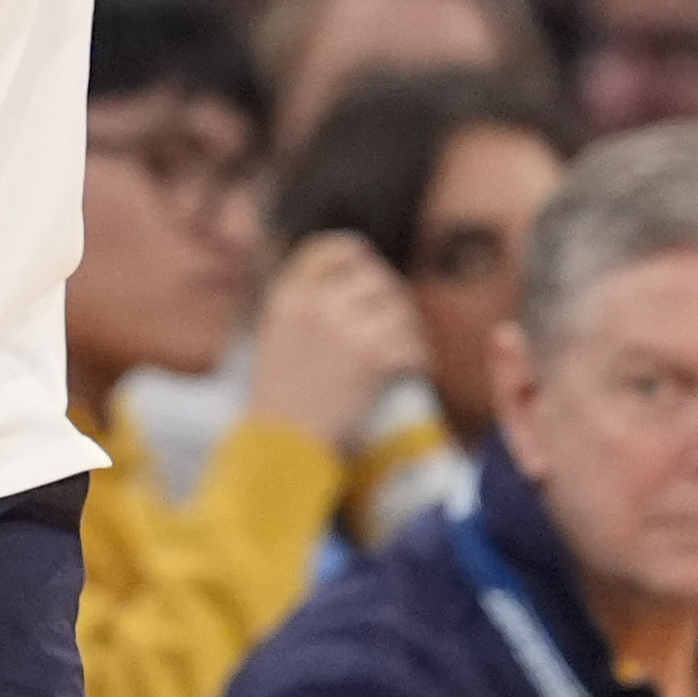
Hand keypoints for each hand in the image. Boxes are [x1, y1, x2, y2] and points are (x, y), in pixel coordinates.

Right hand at [246, 231, 431, 448]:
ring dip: (408, 331)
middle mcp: (319, 303)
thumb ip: (308, 307)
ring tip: (406, 352)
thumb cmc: (281, 400)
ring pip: (400, 310)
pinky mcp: (375, 356)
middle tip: (397, 322)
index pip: (335, 250)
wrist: (283, 445)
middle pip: (377, 278)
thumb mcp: (278, 337)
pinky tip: (414, 371)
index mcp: (292, 295)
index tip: (372, 271)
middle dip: (392, 298)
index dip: (361, 257)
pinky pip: (412, 344)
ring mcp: (348, 327)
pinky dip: (419, 360)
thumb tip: (352, 287)